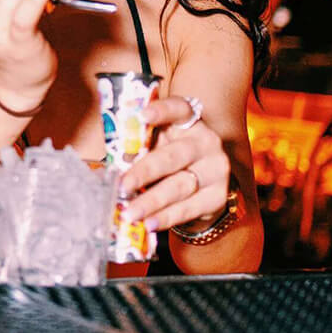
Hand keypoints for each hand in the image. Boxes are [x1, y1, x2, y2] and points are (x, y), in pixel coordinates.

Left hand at [118, 95, 230, 234]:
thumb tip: (113, 167)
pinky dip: (166, 217)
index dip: (162, 110)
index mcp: (188, 122)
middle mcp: (206, 142)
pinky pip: (189, 208)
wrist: (203, 186)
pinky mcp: (218, 196)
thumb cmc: (169, 160)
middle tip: (122, 186)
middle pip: (173, 156)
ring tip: (130, 212)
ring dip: (152, 201)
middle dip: (144, 172)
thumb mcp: (157, 146)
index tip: (143, 115)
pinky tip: (150, 223)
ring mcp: (215, 169)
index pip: (179, 109)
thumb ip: (140, 148)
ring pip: (180, 185)